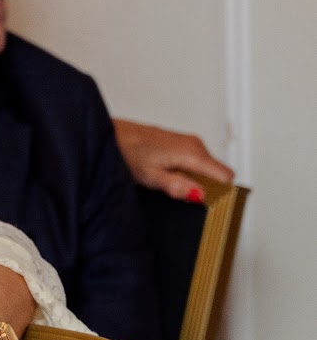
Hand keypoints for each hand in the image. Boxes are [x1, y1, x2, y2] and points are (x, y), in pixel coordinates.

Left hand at [114, 118, 232, 201]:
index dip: (222, 193)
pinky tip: (168, 176)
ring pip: (207, 168)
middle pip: (217, 174)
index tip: (210, 204)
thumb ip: (177, 186)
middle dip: (207, 188)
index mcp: (192, 153)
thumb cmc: (127, 153)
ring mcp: (189, 142)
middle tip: (184, 197)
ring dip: (196, 181)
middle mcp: (195, 144)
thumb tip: (200, 194)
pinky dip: (189, 173)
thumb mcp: (151, 176)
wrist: (112, 135)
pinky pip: (196, 162)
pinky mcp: (182, 143)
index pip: (226, 176)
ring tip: (172, 185)